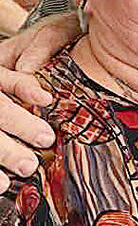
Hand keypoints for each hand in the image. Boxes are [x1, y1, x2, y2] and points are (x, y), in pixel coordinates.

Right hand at [0, 13, 78, 190]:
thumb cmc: (32, 54)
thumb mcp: (43, 40)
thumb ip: (42, 50)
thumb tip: (38, 79)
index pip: (7, 79)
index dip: (25, 87)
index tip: (45, 99)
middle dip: (20, 125)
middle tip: (46, 139)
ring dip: (4, 151)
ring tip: (28, 166)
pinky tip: (1, 184)